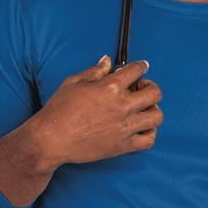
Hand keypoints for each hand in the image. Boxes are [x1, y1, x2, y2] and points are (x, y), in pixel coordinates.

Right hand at [37, 54, 163, 165]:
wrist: (52, 139)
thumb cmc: (58, 111)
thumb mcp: (73, 83)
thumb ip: (95, 71)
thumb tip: (106, 61)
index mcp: (110, 87)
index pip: (136, 70)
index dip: (142, 66)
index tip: (143, 67)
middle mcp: (121, 106)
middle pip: (154, 93)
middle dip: (150, 87)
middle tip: (142, 89)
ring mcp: (124, 127)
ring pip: (156, 116)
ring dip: (153, 109)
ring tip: (144, 109)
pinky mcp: (122, 146)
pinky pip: (149, 140)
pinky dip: (150, 133)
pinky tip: (142, 128)